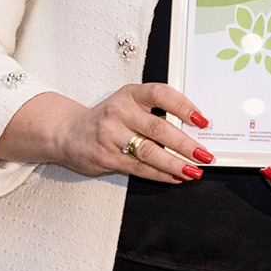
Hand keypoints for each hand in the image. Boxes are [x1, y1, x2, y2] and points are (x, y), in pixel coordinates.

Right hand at [3, 85, 212, 183]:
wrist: (66, 133)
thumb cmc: (106, 118)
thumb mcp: (128, 104)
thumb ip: (154, 111)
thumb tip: (193, 128)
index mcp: (130, 94)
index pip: (161, 94)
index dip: (184, 106)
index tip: (202, 120)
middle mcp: (120, 112)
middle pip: (159, 128)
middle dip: (185, 143)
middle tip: (204, 153)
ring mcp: (111, 136)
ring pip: (150, 152)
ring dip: (176, 163)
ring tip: (194, 170)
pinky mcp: (107, 158)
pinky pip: (140, 168)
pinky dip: (161, 174)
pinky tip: (176, 177)